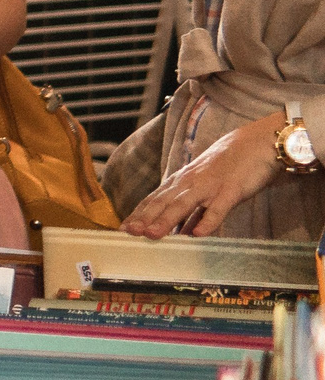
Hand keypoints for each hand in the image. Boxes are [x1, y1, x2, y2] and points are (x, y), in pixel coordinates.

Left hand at [124, 114, 282, 237]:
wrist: (256, 144)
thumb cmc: (228, 168)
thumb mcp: (206, 189)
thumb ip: (194, 211)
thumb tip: (183, 233)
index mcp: (182, 181)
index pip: (155, 199)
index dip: (139, 214)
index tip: (123, 229)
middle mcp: (190, 182)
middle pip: (163, 201)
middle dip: (145, 218)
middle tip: (128, 232)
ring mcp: (209, 185)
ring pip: (184, 204)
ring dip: (166, 220)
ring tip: (152, 235)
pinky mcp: (231, 189)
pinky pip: (218, 207)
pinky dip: (208, 221)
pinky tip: (198, 234)